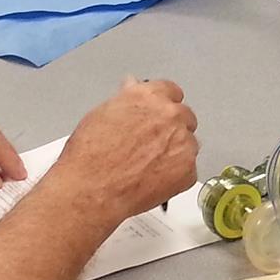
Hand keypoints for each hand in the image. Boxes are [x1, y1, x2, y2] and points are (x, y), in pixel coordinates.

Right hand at [56, 78, 199, 223]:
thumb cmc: (90, 156)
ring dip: (176, 151)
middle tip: (151, 144)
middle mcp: (170, 115)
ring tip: (148, 165)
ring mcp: (183, 142)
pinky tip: (153, 179)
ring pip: (189, 143)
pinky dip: (176, 176)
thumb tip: (132, 90)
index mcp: (149, 97)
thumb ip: (126, 100)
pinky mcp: (188, 169)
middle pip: (184, 116)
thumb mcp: (102, 115)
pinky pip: (188, 170)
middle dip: (171, 128)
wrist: (93, 189)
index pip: (171, 91)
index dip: (163, 104)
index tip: (159, 114)